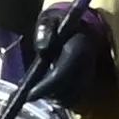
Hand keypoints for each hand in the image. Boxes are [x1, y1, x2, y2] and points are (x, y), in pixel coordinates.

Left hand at [20, 2, 118, 118]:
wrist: (81, 26)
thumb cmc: (60, 23)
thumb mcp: (49, 20)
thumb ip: (44, 30)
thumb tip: (42, 49)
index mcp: (78, 48)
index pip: (62, 75)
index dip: (45, 87)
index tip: (29, 95)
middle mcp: (87, 65)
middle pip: (66, 91)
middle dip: (47, 95)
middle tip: (30, 94)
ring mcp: (89, 75)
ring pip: (70, 98)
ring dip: (54, 98)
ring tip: (39, 90)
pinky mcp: (88, 82)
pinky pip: (74, 98)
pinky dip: (60, 99)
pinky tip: (49, 91)